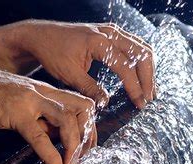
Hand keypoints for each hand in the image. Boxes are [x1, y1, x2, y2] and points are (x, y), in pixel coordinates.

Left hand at [0, 21, 155, 108]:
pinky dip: (143, 62)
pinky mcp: (113, 34)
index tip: (140, 104)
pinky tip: (142, 76)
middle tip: (149, 99)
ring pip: (143, 48)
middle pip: (142, 54)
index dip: (135, 88)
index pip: (126, 67)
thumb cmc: (52, 53)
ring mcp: (113, 31)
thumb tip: (107, 104)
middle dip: (148, 79)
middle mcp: (110, 32)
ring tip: (149, 90)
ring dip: (149, 70)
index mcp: (99, 42)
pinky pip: (136, 45)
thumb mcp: (68, 74)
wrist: (42, 36)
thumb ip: (90, 89)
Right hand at [0, 67, 95, 163]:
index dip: (90, 128)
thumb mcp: (28, 106)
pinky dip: (51, 155)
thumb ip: (46, 119)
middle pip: (83, 109)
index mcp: (49, 91)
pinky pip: (40, 136)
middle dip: (88, 135)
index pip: (83, 106)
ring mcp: (30, 100)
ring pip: (66, 120)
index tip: (88, 147)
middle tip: (83, 157)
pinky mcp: (15, 113)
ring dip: (73, 145)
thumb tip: (63, 139)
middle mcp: (45, 92)